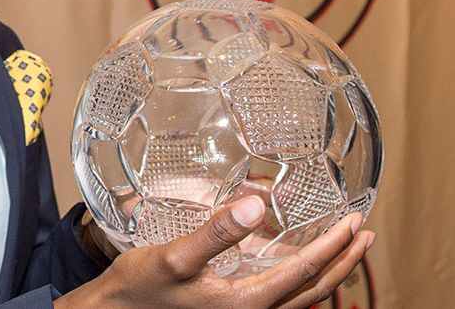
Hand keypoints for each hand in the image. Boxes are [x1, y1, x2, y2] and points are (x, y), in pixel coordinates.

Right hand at [56, 196, 374, 308]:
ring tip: (343, 248)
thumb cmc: (140, 288)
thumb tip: (259, 204)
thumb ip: (219, 232)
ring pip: (300, 297)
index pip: (303, 272)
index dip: (331, 246)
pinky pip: (280, 297)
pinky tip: (294, 260)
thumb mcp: (176, 256)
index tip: (353, 222)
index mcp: (244, 302)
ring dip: (326, 271)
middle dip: (342, 261)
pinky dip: (299, 278)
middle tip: (363, 234)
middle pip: (313, 290)